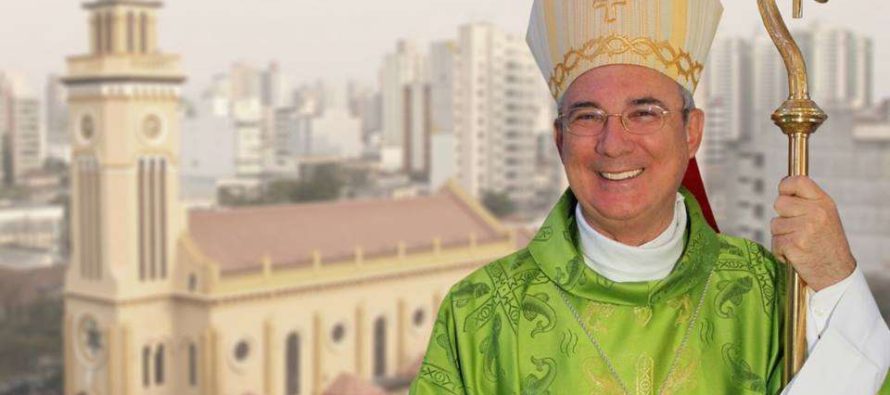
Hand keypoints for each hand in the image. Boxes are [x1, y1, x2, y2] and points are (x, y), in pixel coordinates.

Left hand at [770, 176, 855, 290]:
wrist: (837, 274)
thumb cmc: (828, 244)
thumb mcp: (826, 216)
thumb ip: (807, 202)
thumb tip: (783, 186)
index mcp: (824, 203)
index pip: (798, 181)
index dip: (786, 187)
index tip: (785, 194)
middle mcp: (816, 213)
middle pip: (779, 203)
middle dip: (783, 216)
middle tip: (797, 229)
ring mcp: (805, 229)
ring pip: (775, 224)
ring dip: (782, 235)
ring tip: (800, 244)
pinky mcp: (794, 245)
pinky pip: (775, 242)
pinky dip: (780, 251)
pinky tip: (796, 255)